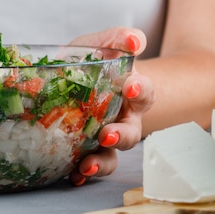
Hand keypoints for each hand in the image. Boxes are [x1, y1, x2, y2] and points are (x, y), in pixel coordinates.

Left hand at [67, 27, 154, 185]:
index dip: (139, 89)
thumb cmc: (93, 62)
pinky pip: (87, 165)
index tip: (129, 86)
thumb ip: (118, 38)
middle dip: (121, 135)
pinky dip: (80, 172)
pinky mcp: (84, 149)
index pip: (143, 92)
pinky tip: (71, 175)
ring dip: (102, 161)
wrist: (75, 78)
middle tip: (107, 134)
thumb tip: (134, 40)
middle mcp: (122, 119)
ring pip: (111, 155)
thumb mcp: (102, 44)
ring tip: (88, 164)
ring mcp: (104, 138)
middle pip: (130, 132)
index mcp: (130, 93)